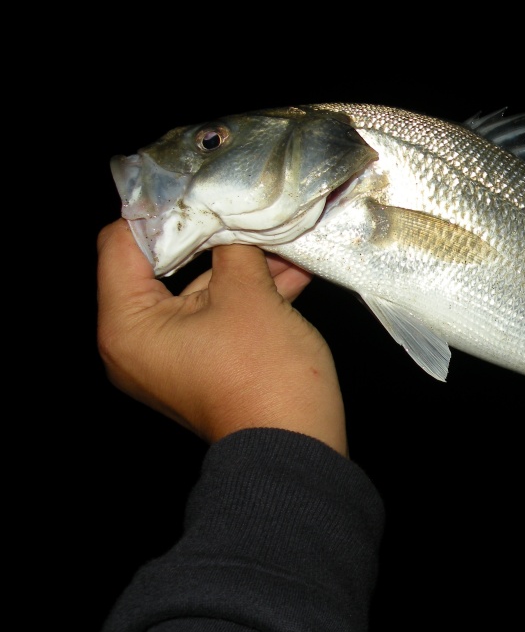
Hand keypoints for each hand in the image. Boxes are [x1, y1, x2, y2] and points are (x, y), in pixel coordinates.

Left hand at [97, 219, 347, 455]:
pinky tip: (291, 265)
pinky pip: (220, 315)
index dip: (160, 208)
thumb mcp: (247, 294)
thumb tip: (228, 211)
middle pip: (163, 264)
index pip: (122, 243)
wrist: (297, 449)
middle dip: (212, 232)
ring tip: (278, 229)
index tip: (198, 183)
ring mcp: (173, 355)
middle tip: (240, 198)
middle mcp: (137, 341)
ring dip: (241, 261)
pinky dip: (250, 292)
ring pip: (200, 289)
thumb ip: (232, 244)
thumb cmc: (262, 375)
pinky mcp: (206, 364)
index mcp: (127, 323)